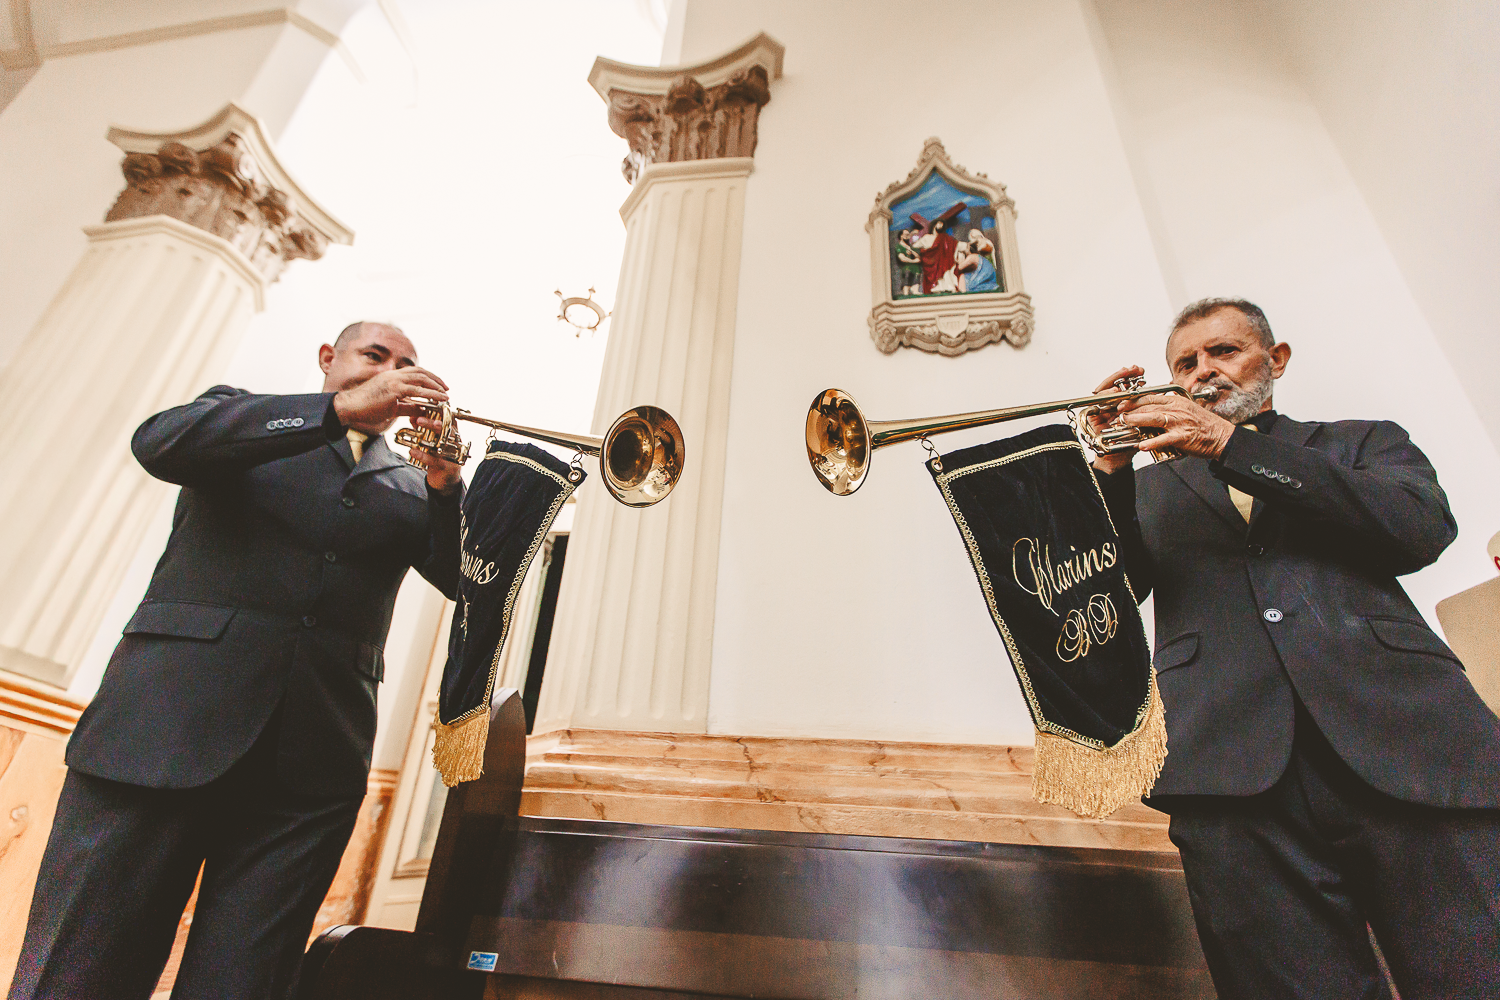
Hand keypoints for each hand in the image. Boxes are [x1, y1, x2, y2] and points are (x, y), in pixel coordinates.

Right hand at [332, 367, 448, 433]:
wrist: (349, 407)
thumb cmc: (366, 408)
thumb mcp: (391, 406)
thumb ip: (406, 406)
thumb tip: (421, 409)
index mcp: (391, 377)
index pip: (414, 371)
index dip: (428, 376)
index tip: (438, 384)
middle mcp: (394, 375)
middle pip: (421, 371)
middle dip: (436, 379)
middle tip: (446, 388)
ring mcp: (393, 381)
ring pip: (421, 378)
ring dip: (436, 386)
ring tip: (445, 394)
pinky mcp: (394, 390)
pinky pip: (417, 390)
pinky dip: (431, 394)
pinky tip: (439, 399)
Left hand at [404, 413, 462, 494]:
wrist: (445, 480)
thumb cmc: (438, 456)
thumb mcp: (432, 441)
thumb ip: (424, 429)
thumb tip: (412, 416)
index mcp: (452, 433)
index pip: (449, 419)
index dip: (440, 411)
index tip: (427, 405)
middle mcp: (455, 442)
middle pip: (447, 429)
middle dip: (433, 423)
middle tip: (419, 419)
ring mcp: (452, 455)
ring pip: (442, 443)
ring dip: (428, 437)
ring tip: (417, 433)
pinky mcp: (447, 467)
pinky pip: (434, 460)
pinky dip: (422, 455)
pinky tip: (412, 451)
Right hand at [1087, 365, 1144, 473]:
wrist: (1119, 459)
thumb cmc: (1130, 442)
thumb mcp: (1142, 422)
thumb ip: (1146, 408)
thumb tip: (1159, 392)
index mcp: (1120, 405)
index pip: (1123, 386)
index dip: (1131, 377)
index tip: (1141, 370)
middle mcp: (1109, 405)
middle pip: (1112, 384)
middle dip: (1123, 375)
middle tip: (1134, 369)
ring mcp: (1099, 409)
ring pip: (1104, 390)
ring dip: (1114, 381)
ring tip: (1125, 375)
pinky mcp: (1091, 415)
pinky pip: (1097, 402)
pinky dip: (1105, 395)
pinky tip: (1115, 391)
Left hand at [1116, 390, 1235, 459]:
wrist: (1221, 436)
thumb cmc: (1203, 425)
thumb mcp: (1186, 409)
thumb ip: (1169, 406)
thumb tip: (1154, 405)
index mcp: (1176, 401)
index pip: (1150, 397)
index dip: (1134, 399)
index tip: (1121, 402)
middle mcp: (1177, 409)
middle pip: (1149, 406)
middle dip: (1131, 409)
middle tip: (1117, 413)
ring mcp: (1180, 422)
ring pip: (1154, 418)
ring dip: (1137, 420)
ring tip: (1124, 423)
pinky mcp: (1183, 437)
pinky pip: (1165, 439)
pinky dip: (1152, 442)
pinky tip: (1141, 445)